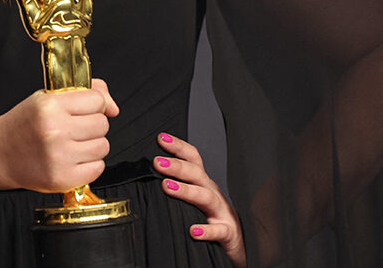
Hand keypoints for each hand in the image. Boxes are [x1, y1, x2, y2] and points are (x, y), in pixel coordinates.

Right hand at [0, 78, 118, 191]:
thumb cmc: (24, 124)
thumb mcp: (47, 98)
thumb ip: (84, 93)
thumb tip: (114, 108)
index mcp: (49, 106)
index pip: (96, 100)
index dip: (91, 104)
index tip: (79, 110)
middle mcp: (55, 131)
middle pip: (102, 123)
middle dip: (91, 125)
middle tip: (72, 128)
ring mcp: (59, 157)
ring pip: (103, 146)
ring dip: (91, 145)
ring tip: (70, 144)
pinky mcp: (63, 179)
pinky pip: (98, 168)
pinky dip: (89, 164)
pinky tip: (70, 159)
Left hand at [155, 132, 245, 266]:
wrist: (239, 245)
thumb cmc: (211, 219)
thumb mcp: (194, 199)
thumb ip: (175, 187)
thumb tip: (145, 177)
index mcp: (203, 184)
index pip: (192, 160)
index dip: (179, 147)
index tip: (161, 138)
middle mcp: (213, 194)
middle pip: (197, 174)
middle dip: (177, 166)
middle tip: (157, 161)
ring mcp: (222, 213)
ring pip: (206, 197)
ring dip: (186, 190)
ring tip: (167, 186)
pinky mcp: (228, 233)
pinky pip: (219, 231)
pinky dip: (207, 231)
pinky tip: (193, 231)